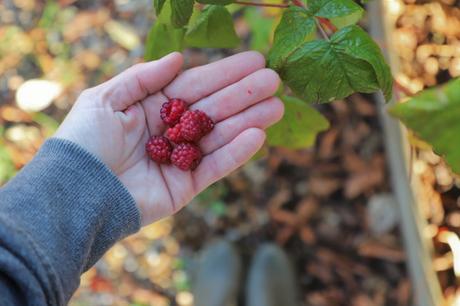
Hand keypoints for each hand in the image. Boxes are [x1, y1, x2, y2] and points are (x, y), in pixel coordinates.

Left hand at [54, 51, 282, 224]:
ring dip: (250, 120)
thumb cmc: (85, 141)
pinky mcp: (186, 186)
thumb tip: (179, 57)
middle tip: (275, 80)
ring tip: (276, 105)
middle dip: (245, 94)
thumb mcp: (106, 98)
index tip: (255, 60)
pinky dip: (237, 152)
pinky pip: (216, 166)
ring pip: (221, 136)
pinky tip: (258, 134)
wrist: (78, 192)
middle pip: (214, 109)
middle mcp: (171, 132)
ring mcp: (181, 159)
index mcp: (153, 107)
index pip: (196, 86)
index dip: (225, 73)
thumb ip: (143, 77)